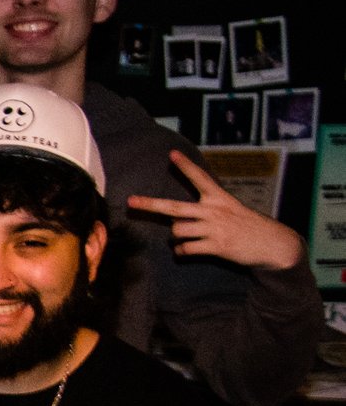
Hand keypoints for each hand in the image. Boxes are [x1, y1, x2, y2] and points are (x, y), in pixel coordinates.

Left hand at [128, 151, 305, 270]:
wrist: (275, 245)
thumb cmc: (249, 226)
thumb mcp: (232, 210)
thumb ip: (207, 212)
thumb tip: (179, 223)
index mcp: (219, 198)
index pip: (200, 178)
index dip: (185, 166)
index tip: (172, 154)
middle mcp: (214, 211)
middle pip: (174, 208)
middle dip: (149, 205)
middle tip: (130, 202)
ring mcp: (214, 229)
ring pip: (177, 231)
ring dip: (176, 237)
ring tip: (186, 239)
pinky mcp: (216, 246)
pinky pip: (186, 249)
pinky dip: (182, 251)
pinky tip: (186, 251)